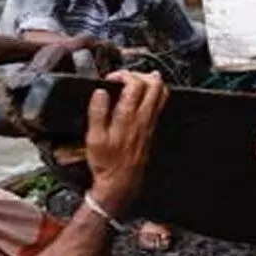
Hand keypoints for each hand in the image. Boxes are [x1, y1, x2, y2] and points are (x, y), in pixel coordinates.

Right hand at [84, 70, 168, 214]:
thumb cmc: (107, 163)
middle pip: (154, 85)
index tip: (112, 78)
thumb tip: (100, 93)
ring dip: (152, 81)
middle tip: (127, 75)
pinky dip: (155, 94)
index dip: (124, 75)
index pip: (134, 85)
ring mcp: (150, 123)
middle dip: (140, 73)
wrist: (121, 182)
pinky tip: (146, 95)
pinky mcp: (152, 129)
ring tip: (140, 78)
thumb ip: (97, 113)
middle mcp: (142, 119)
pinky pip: (160, 105)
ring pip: (162, 94)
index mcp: (127, 118)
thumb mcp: (94, 138)